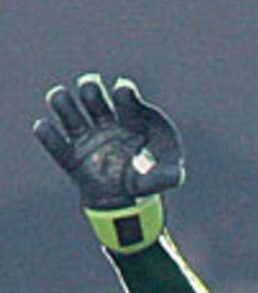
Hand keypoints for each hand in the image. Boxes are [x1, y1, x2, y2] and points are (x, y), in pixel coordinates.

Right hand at [34, 73, 182, 252]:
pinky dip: (47, 135)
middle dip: (91, 89)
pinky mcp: (70, 157)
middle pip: (91, 93)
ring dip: (62, 101)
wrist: (122, 203)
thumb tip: (177, 175)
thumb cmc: (143, 181)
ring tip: (62, 101)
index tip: (123, 92)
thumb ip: (168, 176)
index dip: (124, 92)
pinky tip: (45, 128)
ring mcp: (85, 137)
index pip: (124, 97)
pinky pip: (54, 143)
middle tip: (93, 95)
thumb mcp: (159, 180)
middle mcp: (104, 122)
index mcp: (128, 121)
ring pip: (66, 107)